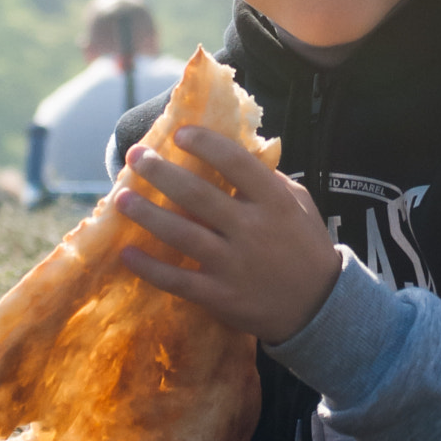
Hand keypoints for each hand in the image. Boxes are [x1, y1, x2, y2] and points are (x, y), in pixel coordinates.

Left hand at [114, 126, 341, 344]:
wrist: (318, 307)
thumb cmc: (306, 249)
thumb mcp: (301, 206)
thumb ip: (270, 180)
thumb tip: (232, 154)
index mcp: (275, 203)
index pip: (236, 162)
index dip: (205, 143)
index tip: (179, 133)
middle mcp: (252, 230)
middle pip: (197, 194)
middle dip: (160, 172)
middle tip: (135, 156)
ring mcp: (233, 265)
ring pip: (180, 233)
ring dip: (146, 214)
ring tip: (121, 198)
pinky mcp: (219, 296)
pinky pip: (176, 280)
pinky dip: (149, 268)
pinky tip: (126, 253)